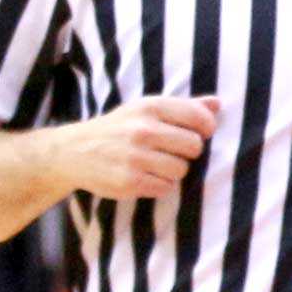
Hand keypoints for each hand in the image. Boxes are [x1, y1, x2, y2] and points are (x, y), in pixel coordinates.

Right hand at [61, 93, 218, 202]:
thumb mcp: (146, 110)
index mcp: (150, 107)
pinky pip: (166, 187)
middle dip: (187, 152)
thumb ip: (184, 107)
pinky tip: (144, 176)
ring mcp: (135, 157)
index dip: (206, 128)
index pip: (199, 117)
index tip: (198, 133)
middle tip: (169, 151)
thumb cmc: (119, 128)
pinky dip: (159, 185)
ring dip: (173, 171)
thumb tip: (218, 104)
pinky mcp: (129, 181)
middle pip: (194, 147)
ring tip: (154, 164)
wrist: (73, 151)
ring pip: (182, 170)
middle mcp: (142, 130)